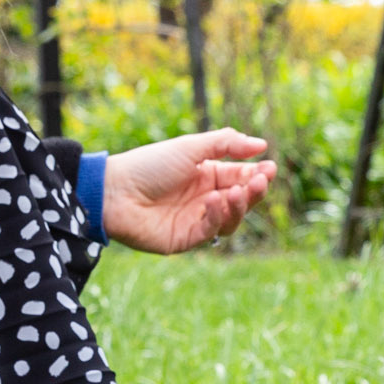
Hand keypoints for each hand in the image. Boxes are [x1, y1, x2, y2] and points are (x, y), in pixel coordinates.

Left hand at [101, 129, 275, 253]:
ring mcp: (195, 220)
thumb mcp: (190, 147)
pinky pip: (210, 232)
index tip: (269, 167)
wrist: (115, 191)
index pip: (240, 176)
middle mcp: (204, 199)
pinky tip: (213, 201)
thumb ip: (225, 143)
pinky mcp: (185, 239)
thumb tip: (261, 144)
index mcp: (206, 175)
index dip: (256, 174)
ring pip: (231, 219)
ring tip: (235, 192)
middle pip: (241, 199)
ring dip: (239, 206)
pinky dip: (217, 217)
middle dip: (253, 190)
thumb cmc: (149, 165)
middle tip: (260, 180)